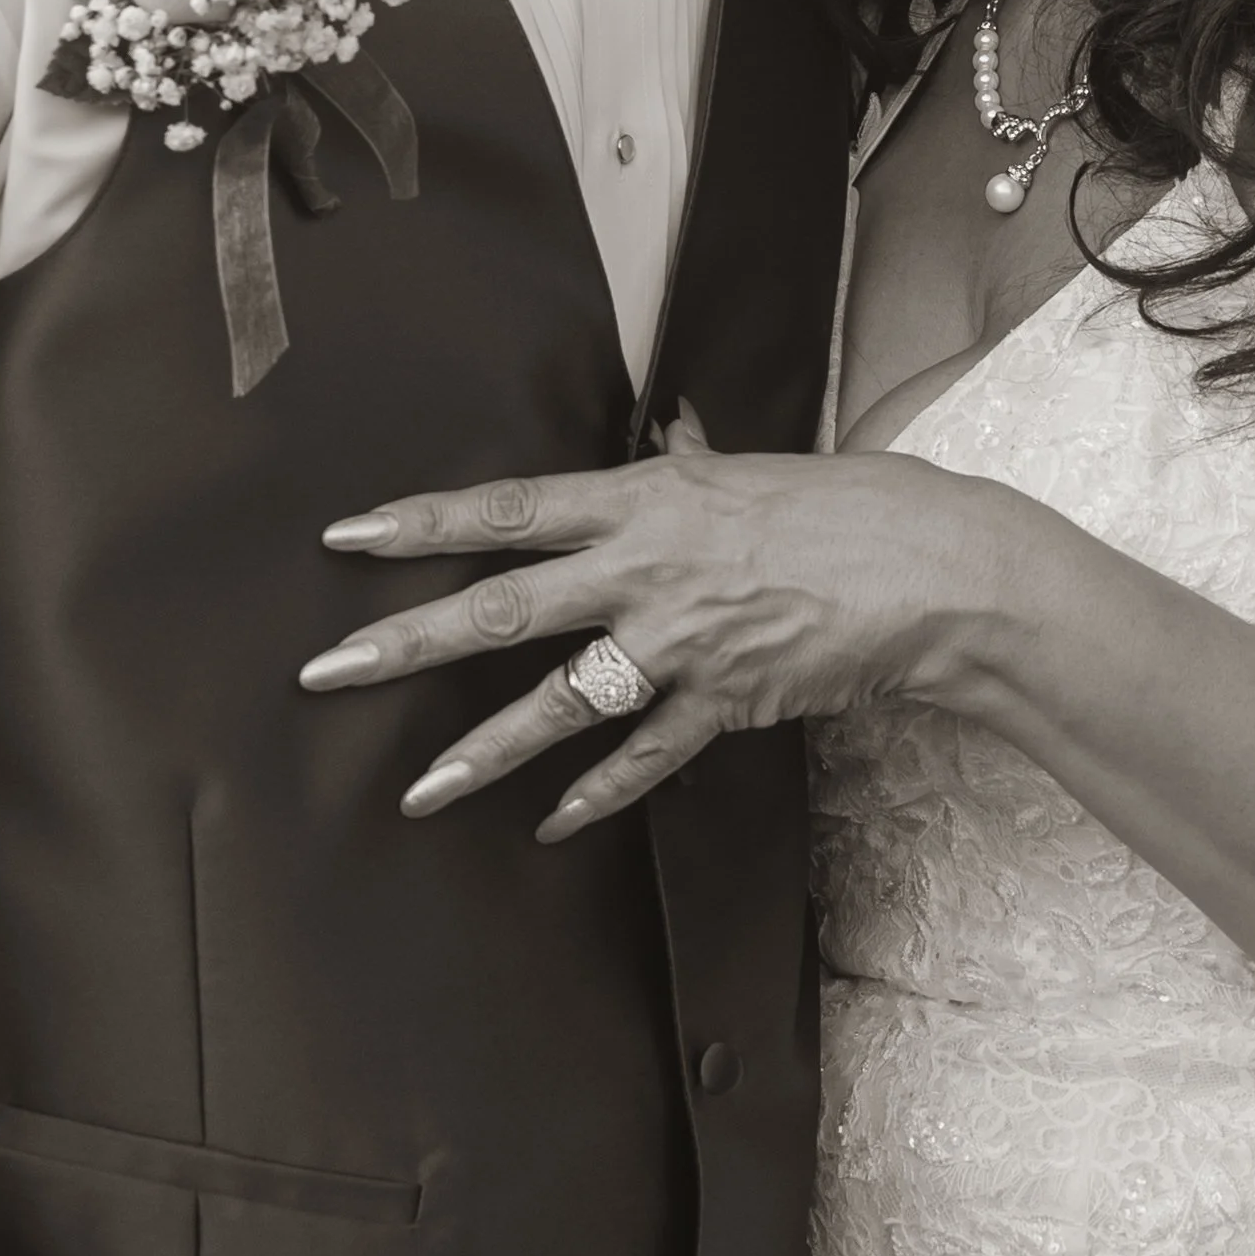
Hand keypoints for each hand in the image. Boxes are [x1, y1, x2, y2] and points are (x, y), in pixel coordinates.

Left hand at [299, 419, 997, 841]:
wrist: (924, 567)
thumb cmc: (840, 504)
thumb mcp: (747, 468)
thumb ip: (692, 463)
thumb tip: (672, 433)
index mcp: (644, 500)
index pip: (510, 510)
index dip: (425, 523)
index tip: (350, 537)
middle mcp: (644, 570)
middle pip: (504, 607)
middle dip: (409, 640)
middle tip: (330, 670)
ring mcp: (677, 643)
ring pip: (558, 702)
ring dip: (482, 751)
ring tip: (418, 790)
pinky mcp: (718, 703)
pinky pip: (640, 757)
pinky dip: (594, 794)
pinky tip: (550, 822)